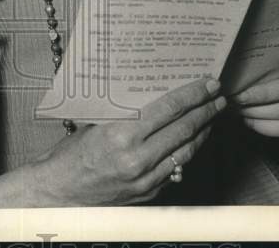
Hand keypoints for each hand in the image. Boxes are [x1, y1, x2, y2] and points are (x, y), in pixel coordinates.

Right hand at [30, 77, 225, 205]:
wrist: (59, 192)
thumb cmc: (71, 155)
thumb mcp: (95, 124)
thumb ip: (125, 114)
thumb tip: (152, 95)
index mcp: (122, 135)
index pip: (169, 110)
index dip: (192, 95)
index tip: (208, 84)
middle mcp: (137, 158)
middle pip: (184, 130)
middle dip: (206, 111)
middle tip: (219, 97)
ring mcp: (146, 179)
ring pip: (186, 152)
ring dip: (203, 132)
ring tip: (212, 117)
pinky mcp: (148, 193)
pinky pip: (175, 170)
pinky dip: (186, 153)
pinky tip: (192, 142)